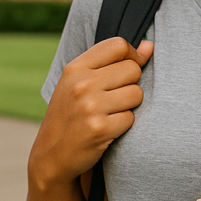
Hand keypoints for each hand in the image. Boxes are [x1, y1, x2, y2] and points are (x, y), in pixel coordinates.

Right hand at [28, 37, 153, 188]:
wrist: (50, 155)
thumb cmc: (71, 113)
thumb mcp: (80, 81)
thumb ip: (113, 61)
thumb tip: (150, 45)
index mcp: (75, 68)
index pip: (118, 45)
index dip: (131, 55)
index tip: (128, 69)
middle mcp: (81, 84)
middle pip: (133, 69)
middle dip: (131, 84)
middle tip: (114, 98)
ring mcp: (89, 107)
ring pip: (136, 94)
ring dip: (129, 105)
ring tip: (110, 113)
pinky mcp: (99, 129)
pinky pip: (132, 118)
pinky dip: (124, 125)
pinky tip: (108, 128)